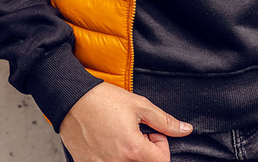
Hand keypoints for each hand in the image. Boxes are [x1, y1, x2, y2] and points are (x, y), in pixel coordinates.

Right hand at [59, 81, 192, 160]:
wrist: (72, 101)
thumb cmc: (104, 100)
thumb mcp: (139, 105)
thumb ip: (164, 121)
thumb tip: (186, 130)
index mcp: (133, 149)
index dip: (161, 145)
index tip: (151, 132)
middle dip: (146, 151)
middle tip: (136, 132)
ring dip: (130, 154)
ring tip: (121, 136)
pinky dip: (113, 157)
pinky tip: (107, 141)